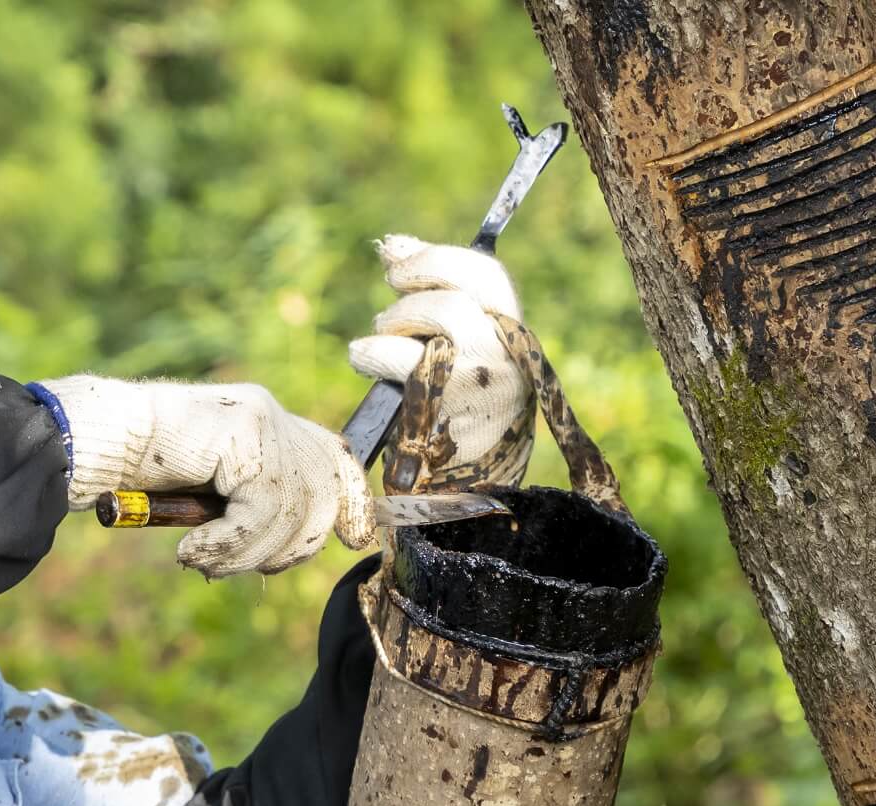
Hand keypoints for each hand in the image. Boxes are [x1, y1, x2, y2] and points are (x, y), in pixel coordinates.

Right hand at [34, 375, 373, 577]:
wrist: (95, 441)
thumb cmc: (138, 470)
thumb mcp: (209, 491)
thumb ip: (250, 503)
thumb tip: (289, 546)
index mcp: (268, 424)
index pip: (333, 457)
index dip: (353, 502)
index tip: (356, 539)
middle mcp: (271, 415)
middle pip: (321, 494)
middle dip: (288, 547)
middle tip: (236, 565)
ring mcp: (261, 420)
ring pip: (291, 511)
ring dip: (245, 554)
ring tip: (203, 560)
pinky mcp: (244, 434)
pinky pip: (260, 510)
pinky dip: (227, 543)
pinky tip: (192, 549)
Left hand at [347, 235, 533, 487]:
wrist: (464, 491)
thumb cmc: (453, 412)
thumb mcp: (456, 351)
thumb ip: (432, 297)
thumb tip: (393, 245)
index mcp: (511, 335)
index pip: (485, 273)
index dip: (435, 258)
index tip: (395, 259)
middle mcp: (505, 355)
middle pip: (456, 292)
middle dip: (409, 289)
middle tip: (386, 309)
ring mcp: (480, 382)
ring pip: (437, 317)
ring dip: (391, 324)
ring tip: (374, 348)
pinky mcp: (449, 408)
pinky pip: (401, 359)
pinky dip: (372, 353)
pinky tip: (365, 359)